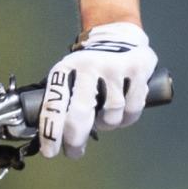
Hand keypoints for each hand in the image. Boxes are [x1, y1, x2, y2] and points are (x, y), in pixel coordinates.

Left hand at [36, 21, 156, 158]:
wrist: (117, 35)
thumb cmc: (88, 67)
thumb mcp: (69, 75)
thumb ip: (62, 101)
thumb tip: (51, 139)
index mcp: (65, 68)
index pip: (53, 104)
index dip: (51, 133)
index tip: (50, 152)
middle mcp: (88, 66)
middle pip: (80, 115)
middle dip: (75, 140)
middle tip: (74, 152)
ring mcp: (114, 67)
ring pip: (110, 116)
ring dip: (107, 125)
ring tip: (104, 117)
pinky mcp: (137, 69)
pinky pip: (132, 109)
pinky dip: (127, 118)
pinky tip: (123, 113)